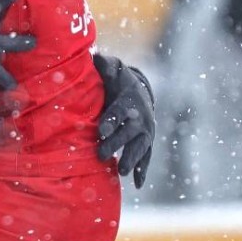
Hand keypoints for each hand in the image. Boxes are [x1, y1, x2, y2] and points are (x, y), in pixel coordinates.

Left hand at [93, 52, 154, 187]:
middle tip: (101, 153)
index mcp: (130, 101)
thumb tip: (94, 56)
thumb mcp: (113, 72)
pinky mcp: (147, 143)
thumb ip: (104, 66)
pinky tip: (136, 184)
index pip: (120, 110)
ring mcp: (147, 132)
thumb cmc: (119, 84)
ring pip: (139, 147)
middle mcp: (141, 117)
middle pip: (129, 132)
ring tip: (121, 172)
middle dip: (116, 143)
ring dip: (131, 159)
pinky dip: (142, 171)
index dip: (111, 119)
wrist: (140, 93)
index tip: (100, 129)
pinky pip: (147, 158)